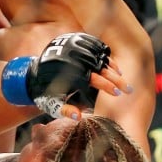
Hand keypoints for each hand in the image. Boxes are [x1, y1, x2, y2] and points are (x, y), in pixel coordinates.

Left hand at [2, 32, 122, 116]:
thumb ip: (65, 110)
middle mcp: (73, 61)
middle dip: (115, 79)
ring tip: (123, 77)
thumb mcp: (51, 104)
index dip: (106, 86)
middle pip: (99, 68)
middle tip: (128, 89)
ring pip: (98, 57)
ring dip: (112, 66)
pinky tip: (114, 66)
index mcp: (69, 75)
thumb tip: (79, 117)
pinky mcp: (74, 45)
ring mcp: (74, 51)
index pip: (93, 79)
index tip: (117, 93)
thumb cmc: (44, 93)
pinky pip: (94, 47)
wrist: (33, 75)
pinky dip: (105, 55)